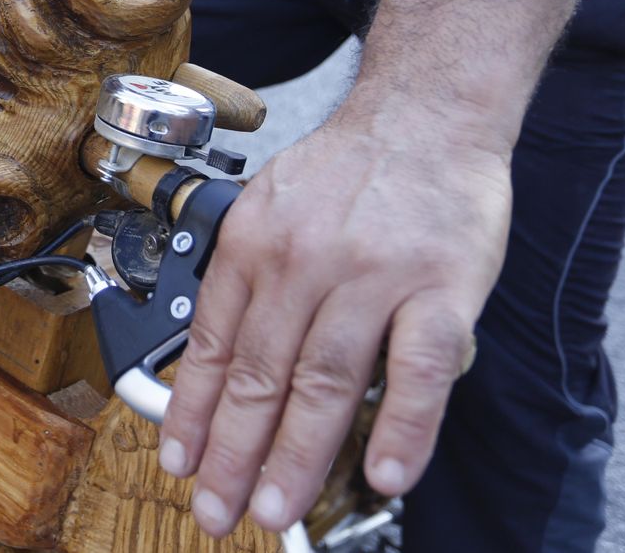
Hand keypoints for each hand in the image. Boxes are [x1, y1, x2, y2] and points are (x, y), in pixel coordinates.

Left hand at [157, 102, 509, 536]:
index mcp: (253, 244)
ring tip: (275, 507)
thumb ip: (247, 279)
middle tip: (220, 511)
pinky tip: (383, 475)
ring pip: (326, 381)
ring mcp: (374, 276)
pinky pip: (419, 369)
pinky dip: (403, 428)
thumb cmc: (349, 170)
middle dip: (234, 454)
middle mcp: (304, 261)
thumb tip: (212, 363)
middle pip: (260, 374)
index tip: (182, 462)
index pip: (212, 345)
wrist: (427, 114)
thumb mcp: (269, 208)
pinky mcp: (442, 287)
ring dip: (296, 455)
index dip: (193, 412)